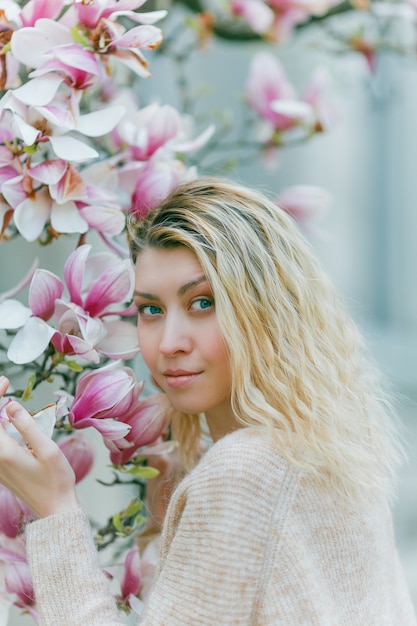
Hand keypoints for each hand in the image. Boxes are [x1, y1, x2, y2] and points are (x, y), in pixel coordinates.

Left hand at [0, 376, 78, 518]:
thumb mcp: (47, 449)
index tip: (6, 382)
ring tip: (7, 399)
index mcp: (4, 452)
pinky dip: (1, 428)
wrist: (55, 508)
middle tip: (5, 385)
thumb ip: (28, 426)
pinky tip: (10, 420)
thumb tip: (12, 405)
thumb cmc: (56, 479)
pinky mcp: (1, 468)